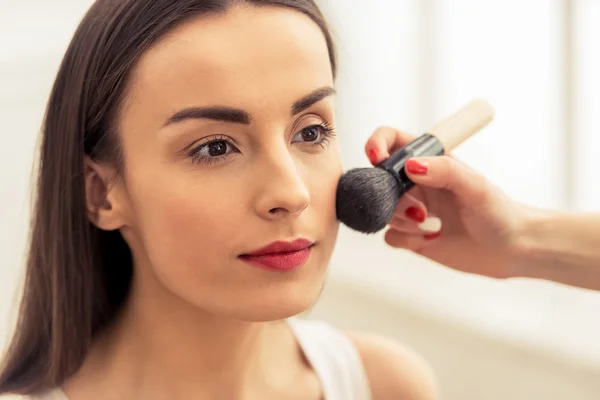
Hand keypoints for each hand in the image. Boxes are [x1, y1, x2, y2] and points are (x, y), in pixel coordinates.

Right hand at [365, 127, 529, 278]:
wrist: (510, 249)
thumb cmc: (499, 212)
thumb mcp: (476, 186)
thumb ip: (445, 171)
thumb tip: (409, 165)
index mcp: (430, 161)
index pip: (392, 141)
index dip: (377, 144)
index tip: (377, 158)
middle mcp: (417, 184)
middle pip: (380, 180)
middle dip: (389, 195)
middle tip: (417, 209)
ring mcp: (412, 210)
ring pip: (383, 210)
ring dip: (402, 219)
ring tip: (431, 225)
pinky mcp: (411, 236)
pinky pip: (390, 236)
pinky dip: (407, 239)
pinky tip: (431, 239)